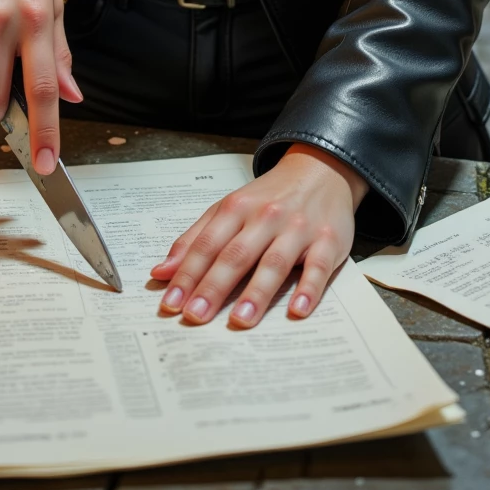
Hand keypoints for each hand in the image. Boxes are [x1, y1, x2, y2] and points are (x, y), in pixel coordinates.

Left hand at [150, 145, 367, 327]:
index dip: (187, 274)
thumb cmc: (269, 196)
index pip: (207, 245)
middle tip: (196, 316)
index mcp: (237, 209)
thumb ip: (195, 239)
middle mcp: (266, 217)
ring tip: (240, 319)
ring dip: (257, 292)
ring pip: (274, 262)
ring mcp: (298, 229)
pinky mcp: (327, 241)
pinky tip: (297, 310)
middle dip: (214, 287)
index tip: (170, 303)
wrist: (320, 169)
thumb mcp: (229, 208)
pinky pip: (318, 267)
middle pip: (236, 255)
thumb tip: (161, 272)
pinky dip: (308, 289)